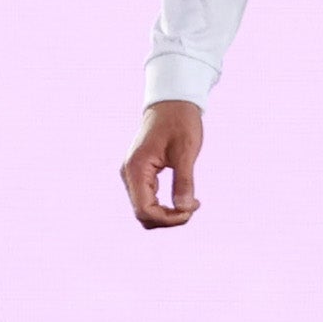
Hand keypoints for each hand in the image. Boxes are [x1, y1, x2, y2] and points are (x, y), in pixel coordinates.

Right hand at [122, 100, 204, 228]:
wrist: (171, 103)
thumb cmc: (179, 122)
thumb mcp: (186, 151)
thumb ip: (184, 181)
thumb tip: (184, 209)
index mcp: (136, 169)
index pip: (144, 210)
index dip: (168, 218)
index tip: (191, 209)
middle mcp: (129, 175)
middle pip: (142, 214)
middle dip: (168, 218)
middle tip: (193, 207)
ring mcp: (132, 175)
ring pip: (144, 210)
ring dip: (166, 214)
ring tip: (191, 203)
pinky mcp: (139, 175)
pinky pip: (148, 200)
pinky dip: (164, 205)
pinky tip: (184, 198)